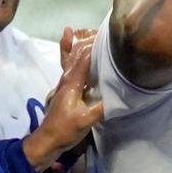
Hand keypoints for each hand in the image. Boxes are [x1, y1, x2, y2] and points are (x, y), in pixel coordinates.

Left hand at [23, 27, 103, 171]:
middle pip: (79, 51)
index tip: (113, 36)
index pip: (86, 55)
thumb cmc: (65, 130)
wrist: (47, 141)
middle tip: (108, 31)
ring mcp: (65, 81)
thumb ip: (103, 106)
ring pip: (73, 55)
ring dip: (83, 42)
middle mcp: (67, 77)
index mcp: (72, 81)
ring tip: (91, 31)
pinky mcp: (67, 87)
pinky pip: (70, 63)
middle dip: (92, 39)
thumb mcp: (86, 120)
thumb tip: (124, 96)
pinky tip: (71, 41)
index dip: (99, 44)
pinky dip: (71, 50)